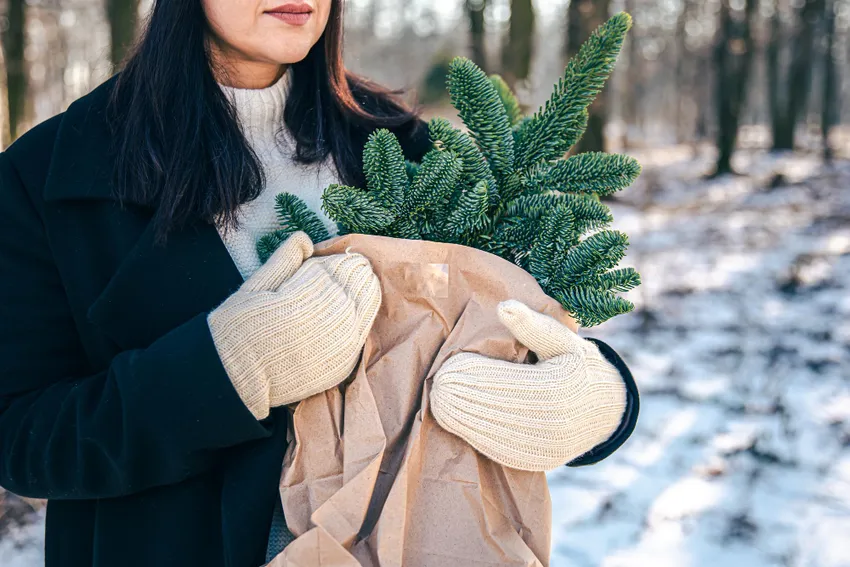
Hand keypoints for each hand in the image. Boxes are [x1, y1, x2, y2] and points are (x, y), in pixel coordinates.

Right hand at [208, 232, 381, 419]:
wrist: (238, 382)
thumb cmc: (239, 331)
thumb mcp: (254, 288)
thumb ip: (283, 261)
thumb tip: (305, 238)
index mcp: (301, 299)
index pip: (333, 271)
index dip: (339, 261)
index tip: (343, 255)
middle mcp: (324, 322)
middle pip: (352, 287)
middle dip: (355, 274)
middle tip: (358, 264)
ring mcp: (336, 346)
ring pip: (364, 309)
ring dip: (365, 292)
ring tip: (362, 280)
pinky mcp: (342, 365)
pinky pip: (361, 334)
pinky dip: (363, 317)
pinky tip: (357, 308)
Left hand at [430, 300, 626, 470]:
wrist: (606, 407)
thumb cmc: (577, 364)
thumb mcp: (562, 338)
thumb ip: (532, 325)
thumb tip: (504, 306)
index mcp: (561, 387)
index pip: (507, 381)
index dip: (476, 375)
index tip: (450, 365)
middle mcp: (555, 423)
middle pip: (497, 410)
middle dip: (463, 398)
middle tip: (437, 386)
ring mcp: (547, 448)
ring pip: (495, 436)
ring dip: (462, 421)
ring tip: (440, 403)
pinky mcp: (538, 462)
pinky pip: (500, 452)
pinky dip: (475, 436)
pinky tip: (456, 421)